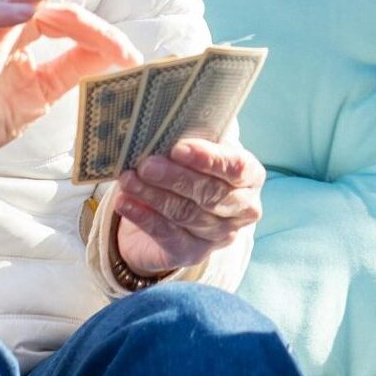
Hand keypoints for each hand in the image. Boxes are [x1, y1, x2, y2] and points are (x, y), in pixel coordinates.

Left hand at [112, 136, 265, 275]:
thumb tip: (172, 122)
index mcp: (251, 177)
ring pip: (186, 214)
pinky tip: (125, 203)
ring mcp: (219, 235)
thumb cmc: (193, 172)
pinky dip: (143, 217)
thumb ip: (196, 138)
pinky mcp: (192, 253)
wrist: (177, 216)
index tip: (178, 148)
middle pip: (210, 194)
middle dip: (175, 178)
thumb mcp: (200, 152)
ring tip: (128, 179)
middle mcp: (243, 209)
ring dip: (153, 195)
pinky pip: (167, 234)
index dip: (209, 159)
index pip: (237, 168)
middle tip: (146, 164)